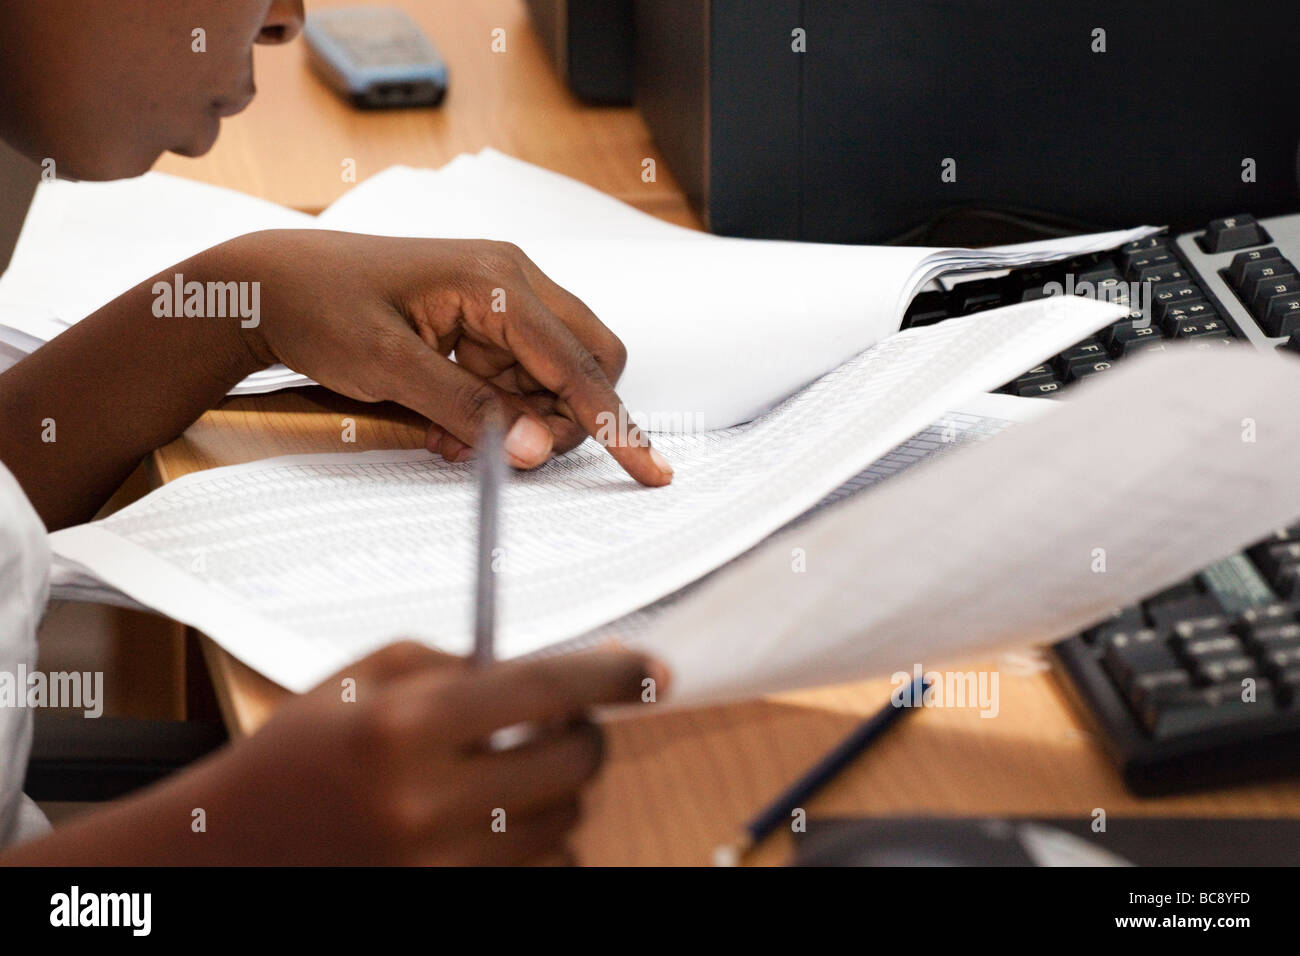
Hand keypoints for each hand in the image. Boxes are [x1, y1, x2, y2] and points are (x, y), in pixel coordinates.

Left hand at [216, 229, 672, 484]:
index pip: (579, 362)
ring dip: (523, 421)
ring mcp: (500, 302)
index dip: (614, 422)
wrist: (271, 285)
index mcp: (497, 281)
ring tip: (455, 441)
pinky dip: (500, 413)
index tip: (651, 469)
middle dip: (566, 418)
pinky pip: (520, 378)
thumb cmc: (322, 308)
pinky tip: (450, 427)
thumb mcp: (389, 366)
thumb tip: (535, 447)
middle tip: (511, 454)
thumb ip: (467, 408)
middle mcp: (512, 283)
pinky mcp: (482, 323)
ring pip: (556, 377)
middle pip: (588, 363)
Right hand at [222, 642, 665, 864]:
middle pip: (573, 761)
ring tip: (508, 774)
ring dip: (558, 790)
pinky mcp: (446, 905)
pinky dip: (540, 845)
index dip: (613, 674)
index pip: (545, 688)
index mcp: (405, 726)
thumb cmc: (296, 752)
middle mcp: (427, 802)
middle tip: (564, 721)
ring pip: (565, 823)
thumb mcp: (365, 678)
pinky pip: (541, 874)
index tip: (657, 670)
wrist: (223, 855)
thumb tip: (557, 677)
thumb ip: (461, 667)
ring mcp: (438, 869)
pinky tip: (499, 823)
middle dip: (585, 732)